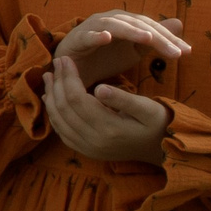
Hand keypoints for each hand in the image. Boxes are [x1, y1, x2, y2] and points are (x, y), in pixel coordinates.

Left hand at [44, 56, 171, 163]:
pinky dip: (54, 114)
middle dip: (57, 83)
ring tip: (49, 77)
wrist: (162, 148)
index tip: (64, 58)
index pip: (77, 98)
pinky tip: (51, 98)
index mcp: (109, 129)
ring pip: (59, 120)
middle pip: (64, 108)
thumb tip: (99, 88)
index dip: (68, 76)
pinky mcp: (86, 151)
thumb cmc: (157, 122)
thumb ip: (123, 99)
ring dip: (51, 96)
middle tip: (56, 62)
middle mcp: (95, 142)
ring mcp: (88, 149)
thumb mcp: (148, 108)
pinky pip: (62, 132)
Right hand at [53, 10, 188, 88]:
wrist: (74, 70)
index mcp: (125, 22)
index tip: (188, 52)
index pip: (151, 27)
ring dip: (131, 31)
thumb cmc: (104, 57)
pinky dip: (96, 35)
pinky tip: (106, 38)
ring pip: (115, 26)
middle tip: (176, 52)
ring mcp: (91, 27)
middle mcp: (109, 20)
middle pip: (136, 25)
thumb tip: (179, 22)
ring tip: (148, 38)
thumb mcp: (134, 50)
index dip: (169, 38)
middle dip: (157, 38)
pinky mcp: (76, 39)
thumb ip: (154, 39)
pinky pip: (87, 36)